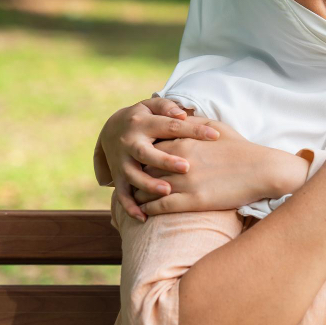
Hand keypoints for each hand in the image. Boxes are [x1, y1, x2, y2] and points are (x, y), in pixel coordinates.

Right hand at [96, 97, 219, 220]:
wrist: (111, 129)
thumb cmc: (145, 118)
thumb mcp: (152, 107)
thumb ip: (168, 107)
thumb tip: (182, 113)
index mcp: (143, 123)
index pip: (170, 126)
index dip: (193, 131)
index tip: (214, 136)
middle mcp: (130, 142)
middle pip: (146, 152)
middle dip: (164, 160)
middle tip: (186, 167)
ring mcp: (121, 162)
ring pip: (133, 175)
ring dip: (148, 184)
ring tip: (167, 191)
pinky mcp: (117, 177)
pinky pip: (122, 195)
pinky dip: (130, 207)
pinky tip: (144, 218)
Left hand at [134, 119, 310, 215]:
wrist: (262, 170)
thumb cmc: (241, 148)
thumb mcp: (215, 127)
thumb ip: (192, 122)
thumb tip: (178, 116)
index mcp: (182, 141)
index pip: (149, 147)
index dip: (141, 155)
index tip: (136, 160)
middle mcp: (179, 160)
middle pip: (143, 167)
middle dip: (135, 174)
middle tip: (129, 181)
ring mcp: (184, 182)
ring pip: (147, 189)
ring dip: (137, 195)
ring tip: (133, 199)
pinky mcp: (192, 201)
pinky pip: (160, 207)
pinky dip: (148, 210)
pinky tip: (145, 213)